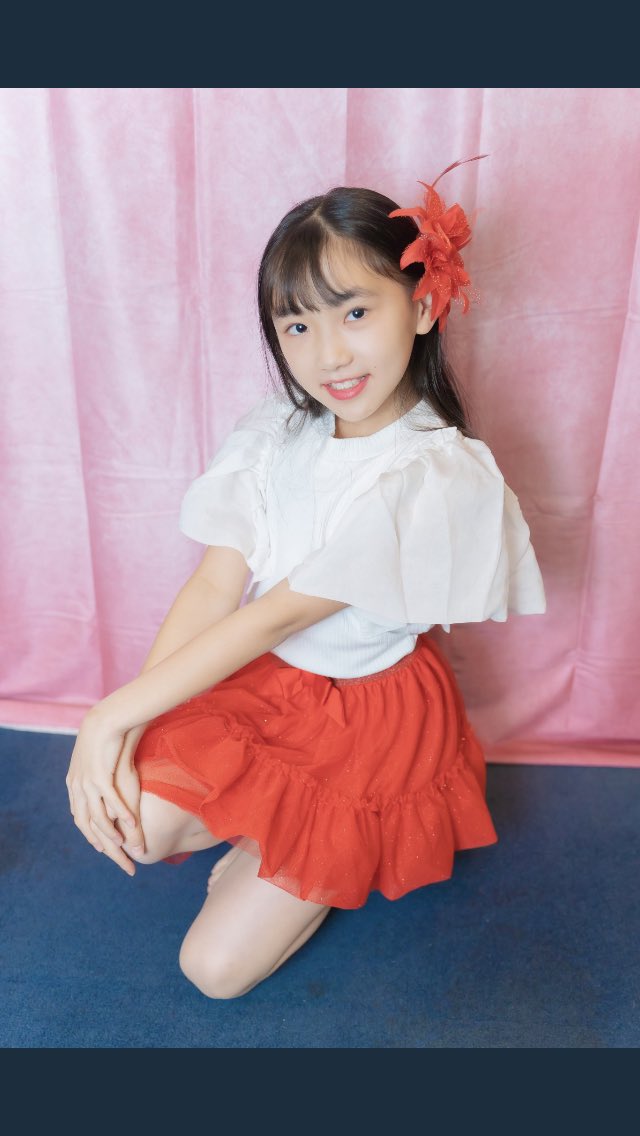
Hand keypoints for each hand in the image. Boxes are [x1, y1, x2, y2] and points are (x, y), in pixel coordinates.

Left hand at [66, 711, 145, 876]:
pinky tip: (131, 826)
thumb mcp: (103, 767)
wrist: (106, 719)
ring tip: (124, 847)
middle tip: (123, 864)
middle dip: (106, 848)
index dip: (94, 838)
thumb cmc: (107, 742)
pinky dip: (121, 815)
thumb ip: (105, 785)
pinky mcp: (98, 774)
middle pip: (89, 827)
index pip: (82, 821)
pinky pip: (110, 801)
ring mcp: (86, 782)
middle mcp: (77, 788)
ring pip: (98, 817)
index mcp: (75, 787)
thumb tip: (111, 796)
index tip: (108, 851)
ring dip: (111, 835)